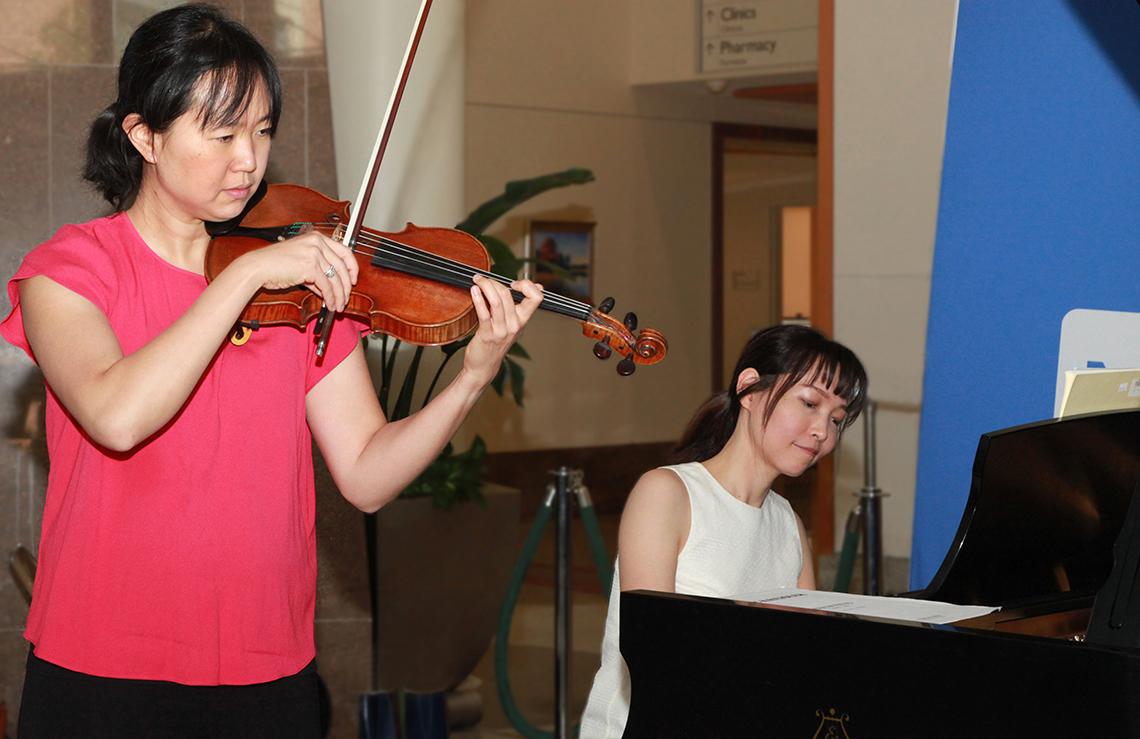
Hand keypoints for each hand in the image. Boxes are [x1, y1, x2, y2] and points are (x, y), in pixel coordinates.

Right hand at [241, 230, 358, 311]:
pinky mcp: (310, 266)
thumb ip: (316, 272)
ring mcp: (314, 253)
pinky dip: (330, 297)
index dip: (352, 267)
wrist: (258, 267)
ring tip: (337, 306)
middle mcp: (317, 242)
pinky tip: (329, 304)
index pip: (345, 251)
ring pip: (336, 278)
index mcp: (316, 237)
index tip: (354, 279)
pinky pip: (326, 286)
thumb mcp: (300, 263)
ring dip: (339, 295)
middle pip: (342, 267)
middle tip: (345, 298)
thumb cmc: (275, 264)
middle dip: (346, 286)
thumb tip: (329, 288)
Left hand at [461, 274, 543, 387]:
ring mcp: (501, 330)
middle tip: (483, 278)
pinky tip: (474, 291)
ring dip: (485, 286)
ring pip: (496, 301)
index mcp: (522, 320)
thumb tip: (539, 286)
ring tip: (477, 280)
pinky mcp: (487, 334)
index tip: (513, 284)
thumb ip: (522, 305)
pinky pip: (483, 313)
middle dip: (494, 282)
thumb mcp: (513, 323)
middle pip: (508, 294)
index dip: (527, 285)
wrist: (484, 365)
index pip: (536, 297)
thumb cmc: (496, 342)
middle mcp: (515, 325)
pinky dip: (478, 298)